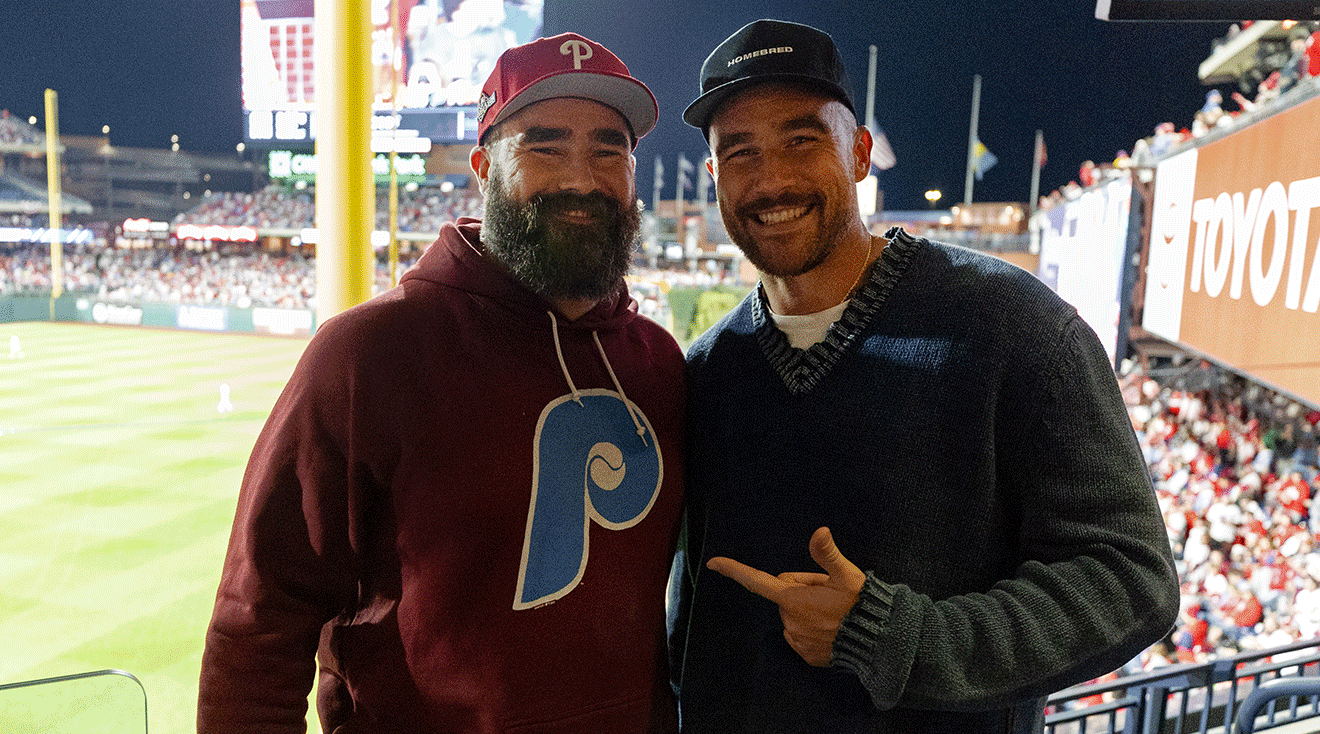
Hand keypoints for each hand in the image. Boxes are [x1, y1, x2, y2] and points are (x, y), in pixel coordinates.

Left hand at [707, 527, 865, 666]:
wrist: (879, 643)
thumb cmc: (861, 605)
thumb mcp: (846, 575)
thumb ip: (827, 554)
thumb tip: (819, 531)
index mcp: (793, 598)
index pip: (757, 580)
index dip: (734, 570)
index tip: (713, 562)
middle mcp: (789, 621)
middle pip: (786, 597)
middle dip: (802, 592)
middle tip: (829, 594)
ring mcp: (797, 641)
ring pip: (795, 617)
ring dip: (809, 612)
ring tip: (835, 612)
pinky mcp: (807, 656)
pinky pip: (803, 636)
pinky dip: (814, 631)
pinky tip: (834, 629)